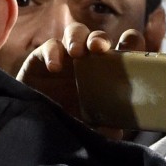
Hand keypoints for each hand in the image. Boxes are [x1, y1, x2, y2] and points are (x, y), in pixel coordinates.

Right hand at [17, 24, 145, 136]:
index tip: (131, 50)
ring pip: (75, 32)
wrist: (33, 121)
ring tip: (76, 52)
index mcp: (106, 69)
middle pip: (99, 37)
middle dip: (101, 38)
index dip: (130, 43)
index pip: (124, 47)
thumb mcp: (88, 123)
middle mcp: (87, 58)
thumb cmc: (68, 117)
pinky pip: (49, 46)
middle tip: (100, 48)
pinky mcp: (42, 57)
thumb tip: (116, 133)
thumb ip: (102, 126)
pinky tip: (54, 67)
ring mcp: (65, 54)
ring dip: (78, 38)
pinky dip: (52, 53)